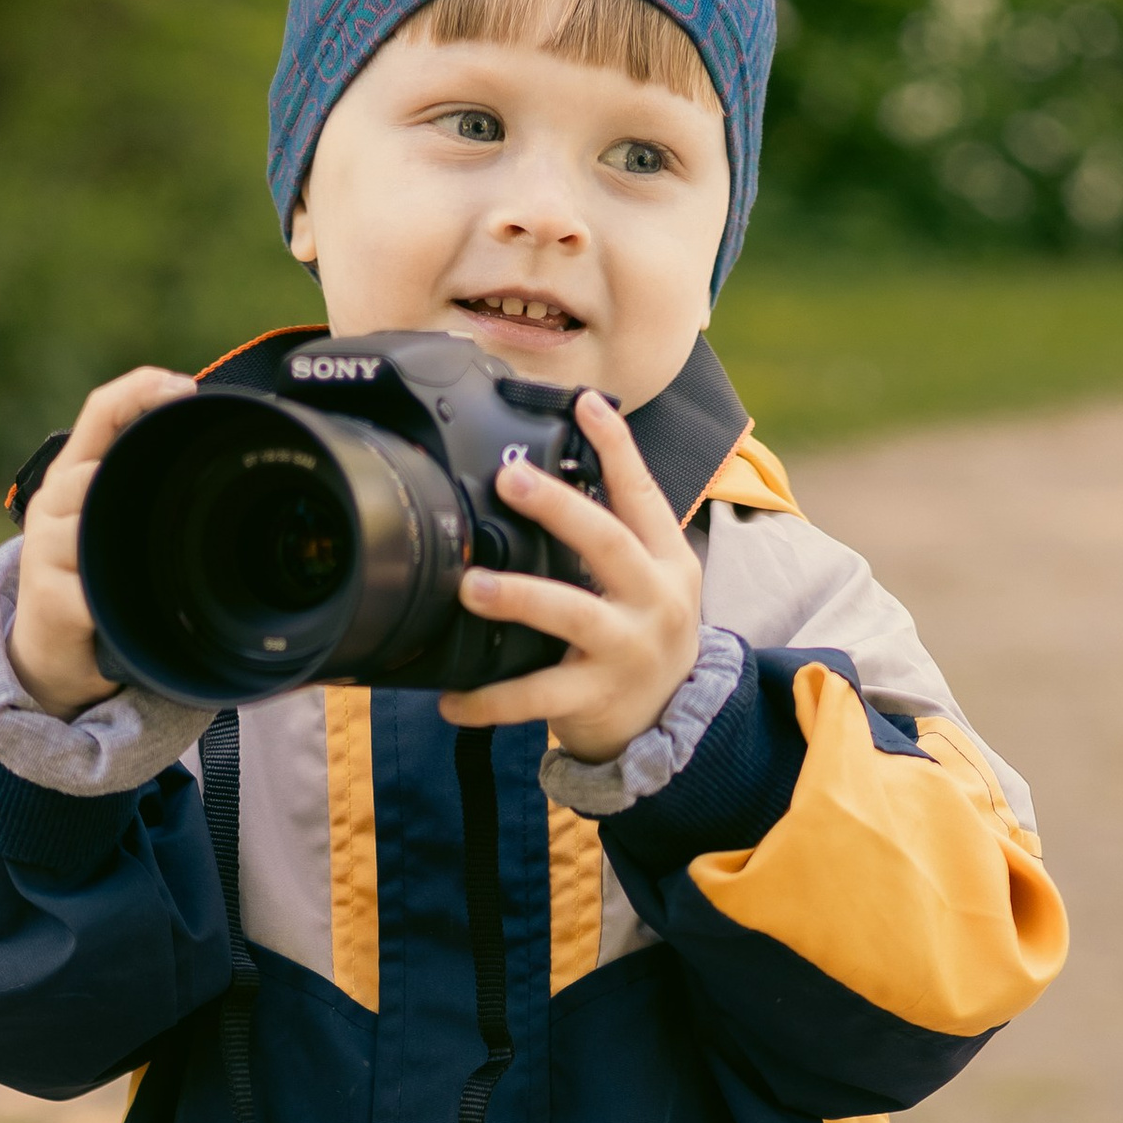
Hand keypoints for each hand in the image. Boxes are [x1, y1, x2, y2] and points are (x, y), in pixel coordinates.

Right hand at [8, 364, 196, 715]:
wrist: (48, 656)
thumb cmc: (91, 581)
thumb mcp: (115, 523)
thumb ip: (145, 487)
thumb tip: (216, 457)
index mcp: (73, 476)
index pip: (101, 410)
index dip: (140, 389)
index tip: (185, 388)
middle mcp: (53, 503)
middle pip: (94, 466)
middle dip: (136, 476)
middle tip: (183, 492)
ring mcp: (45, 549)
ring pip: (90, 518)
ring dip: (124, 537)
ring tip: (143, 565)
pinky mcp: (51, 598)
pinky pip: (95, 585)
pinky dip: (121, 594)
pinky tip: (130, 605)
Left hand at [438, 389, 703, 760]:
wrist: (671, 718)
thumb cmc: (643, 635)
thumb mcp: (650, 579)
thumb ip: (613, 534)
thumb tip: (551, 474)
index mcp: (666, 560)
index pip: (643, 494)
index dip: (618, 448)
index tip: (585, 404)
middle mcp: (654, 599)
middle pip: (608, 543)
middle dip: (558, 508)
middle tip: (508, 480)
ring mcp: (627, 649)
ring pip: (572, 616)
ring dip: (520, 597)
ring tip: (472, 586)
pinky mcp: (596, 696)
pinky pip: (537, 696)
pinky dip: (491, 699)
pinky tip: (451, 699)